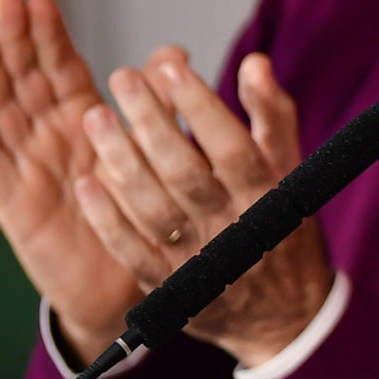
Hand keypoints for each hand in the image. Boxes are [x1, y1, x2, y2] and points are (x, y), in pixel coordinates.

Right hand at [0, 0, 142, 365]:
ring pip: (0, 108)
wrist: (131, 282)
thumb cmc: (143, 212)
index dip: (48, 34)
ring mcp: (27, 166)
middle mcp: (49, 137)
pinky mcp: (13, 201)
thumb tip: (173, 51)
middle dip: (11, 37)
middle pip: (23, 79)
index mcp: (83, 121)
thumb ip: (160, 103)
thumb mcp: (155, 152)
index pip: (61, 68)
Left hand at [73, 51, 332, 367]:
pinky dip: (109, 220)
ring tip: (95, 117)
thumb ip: (272, 115)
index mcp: (267, 194)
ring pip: (153, 208)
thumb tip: (254, 62)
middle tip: (121, 77)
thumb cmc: (284, 226)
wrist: (285, 315)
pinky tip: (86, 184)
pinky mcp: (172, 289)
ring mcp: (200, 261)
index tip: (168, 65)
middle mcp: (233, 227)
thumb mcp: (292, 169)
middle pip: (184, 170)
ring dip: (120, 161)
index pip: (231, 144)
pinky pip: (134, 253)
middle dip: (150, 121)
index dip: (199, 104)